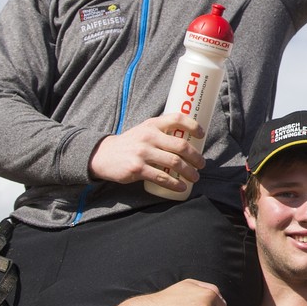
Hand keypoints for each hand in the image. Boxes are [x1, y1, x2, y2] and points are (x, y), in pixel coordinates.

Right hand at [87, 113, 203, 188]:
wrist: (104, 155)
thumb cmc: (130, 143)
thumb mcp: (144, 130)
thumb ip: (161, 131)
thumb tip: (189, 139)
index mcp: (152, 124)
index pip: (177, 118)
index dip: (193, 125)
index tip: (202, 135)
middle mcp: (148, 136)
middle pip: (180, 146)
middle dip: (196, 157)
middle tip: (202, 164)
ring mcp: (142, 152)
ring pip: (174, 162)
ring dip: (189, 172)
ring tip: (194, 177)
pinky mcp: (137, 168)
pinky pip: (161, 177)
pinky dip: (174, 183)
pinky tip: (181, 187)